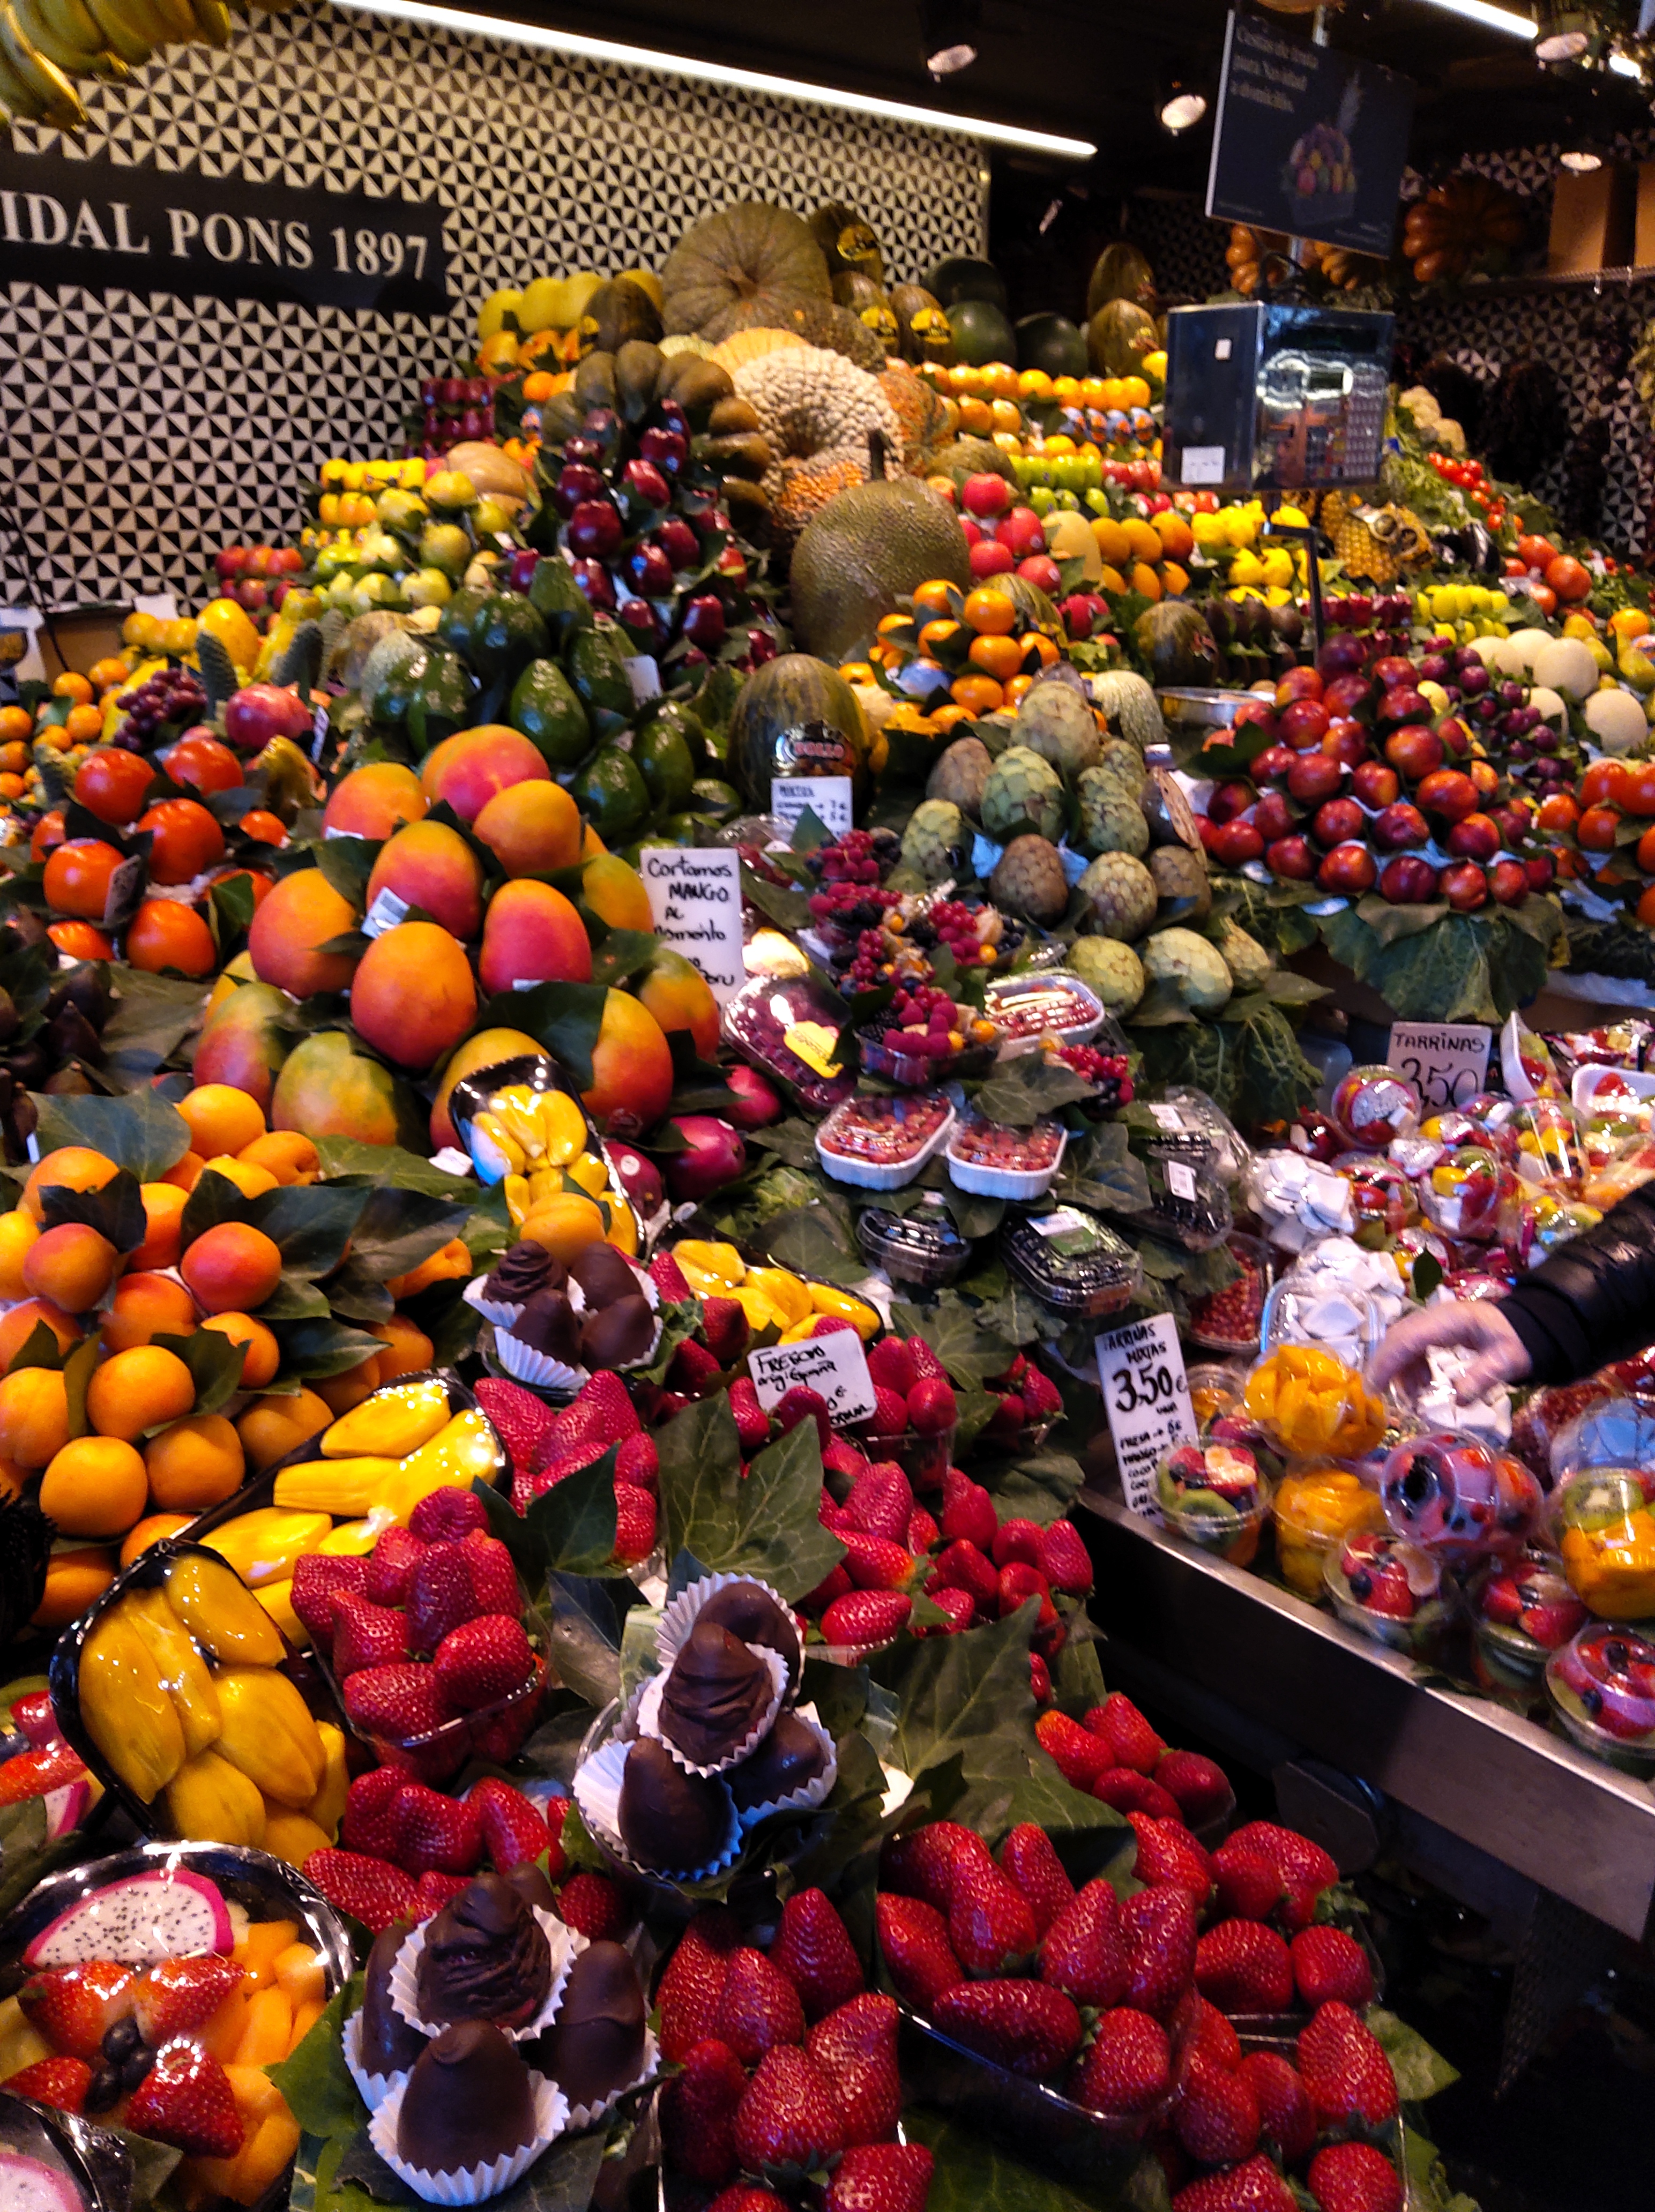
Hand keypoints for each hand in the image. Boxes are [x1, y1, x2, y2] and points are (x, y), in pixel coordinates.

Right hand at [1368, 1301, 1531, 1403]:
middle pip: (1398, 1337)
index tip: (1374, 1387)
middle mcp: (1436, 1317)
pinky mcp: (1435, 1330)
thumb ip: (1482, 1378)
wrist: (1526, 1328)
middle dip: (1384, 1366)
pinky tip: (1421, 1385)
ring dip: (1399, 1369)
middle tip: (1376, 1394)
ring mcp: (1434, 1322)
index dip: (1388, 1362)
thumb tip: (1458, 1400)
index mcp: (1451, 1320)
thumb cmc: (1516, 1342)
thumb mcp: (1507, 1362)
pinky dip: (1410, 1367)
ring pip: (1402, 1341)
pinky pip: (1412, 1346)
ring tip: (1411, 1397)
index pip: (1409, 1338)